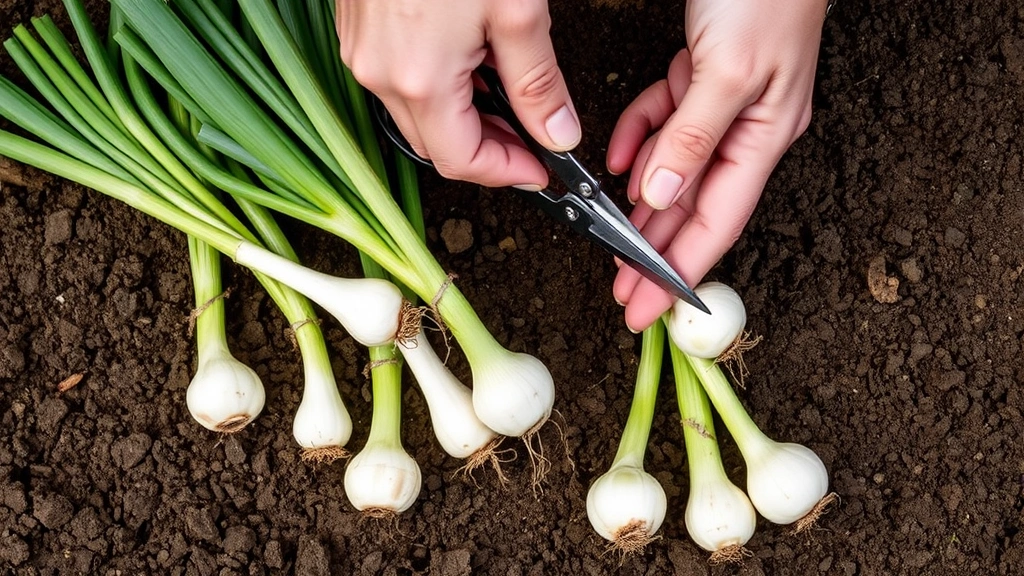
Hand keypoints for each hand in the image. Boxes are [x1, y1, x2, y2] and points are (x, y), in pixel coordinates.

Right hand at [336, 0, 580, 188]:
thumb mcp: (517, 11)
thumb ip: (539, 83)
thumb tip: (557, 132)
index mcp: (420, 79)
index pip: (461, 160)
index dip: (507, 173)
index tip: (541, 170)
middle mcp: (380, 73)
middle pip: (435, 144)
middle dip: (488, 151)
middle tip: (532, 141)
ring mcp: (362, 51)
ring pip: (416, 114)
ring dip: (463, 119)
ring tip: (507, 96)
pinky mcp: (358, 30)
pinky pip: (398, 80)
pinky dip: (438, 87)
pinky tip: (469, 63)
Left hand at [606, 0, 825, 330]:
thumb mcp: (730, 70)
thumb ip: (694, 136)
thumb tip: (661, 194)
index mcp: (766, 134)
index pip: (719, 221)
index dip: (681, 269)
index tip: (648, 308)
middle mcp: (747, 126)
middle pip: (693, 204)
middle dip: (654, 249)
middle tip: (621, 289)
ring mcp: (724, 101)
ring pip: (674, 165)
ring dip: (640, 198)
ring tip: (610, 235)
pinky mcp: (703, 75)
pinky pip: (665, 119)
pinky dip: (640, 135)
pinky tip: (618, 157)